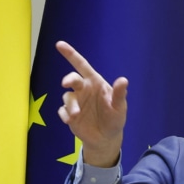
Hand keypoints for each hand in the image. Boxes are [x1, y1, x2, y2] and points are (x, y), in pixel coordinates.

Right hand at [56, 41, 127, 166]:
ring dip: (70, 105)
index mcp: (94, 83)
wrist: (106, 138)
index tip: (59, 44)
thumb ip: (119, 94)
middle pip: (72, 79)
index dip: (70, 54)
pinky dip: (64, 115)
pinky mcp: (69, 114)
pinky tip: (70, 121)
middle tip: (66, 83)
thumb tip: (123, 80)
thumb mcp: (119, 108)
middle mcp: (83, 90)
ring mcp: (75, 102)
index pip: (82, 65)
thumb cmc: (114, 119)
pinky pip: (62, 111)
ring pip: (67, 97)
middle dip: (68, 79)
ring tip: (76, 115)